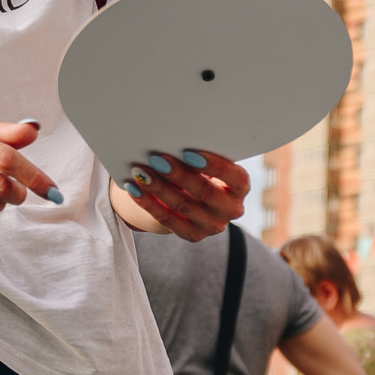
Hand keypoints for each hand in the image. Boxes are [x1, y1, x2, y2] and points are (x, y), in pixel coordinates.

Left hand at [116, 148, 248, 240]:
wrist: (190, 195)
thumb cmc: (198, 167)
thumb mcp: (205, 162)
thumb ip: (198, 154)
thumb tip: (173, 140)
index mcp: (239, 187)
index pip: (235, 178)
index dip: (214, 166)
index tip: (189, 152)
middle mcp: (231, 209)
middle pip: (206, 193)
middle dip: (180, 175)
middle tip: (157, 158)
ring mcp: (212, 225)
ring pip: (183, 206)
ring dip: (159, 187)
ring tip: (139, 171)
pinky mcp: (192, 234)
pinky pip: (167, 220)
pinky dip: (148, 203)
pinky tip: (134, 189)